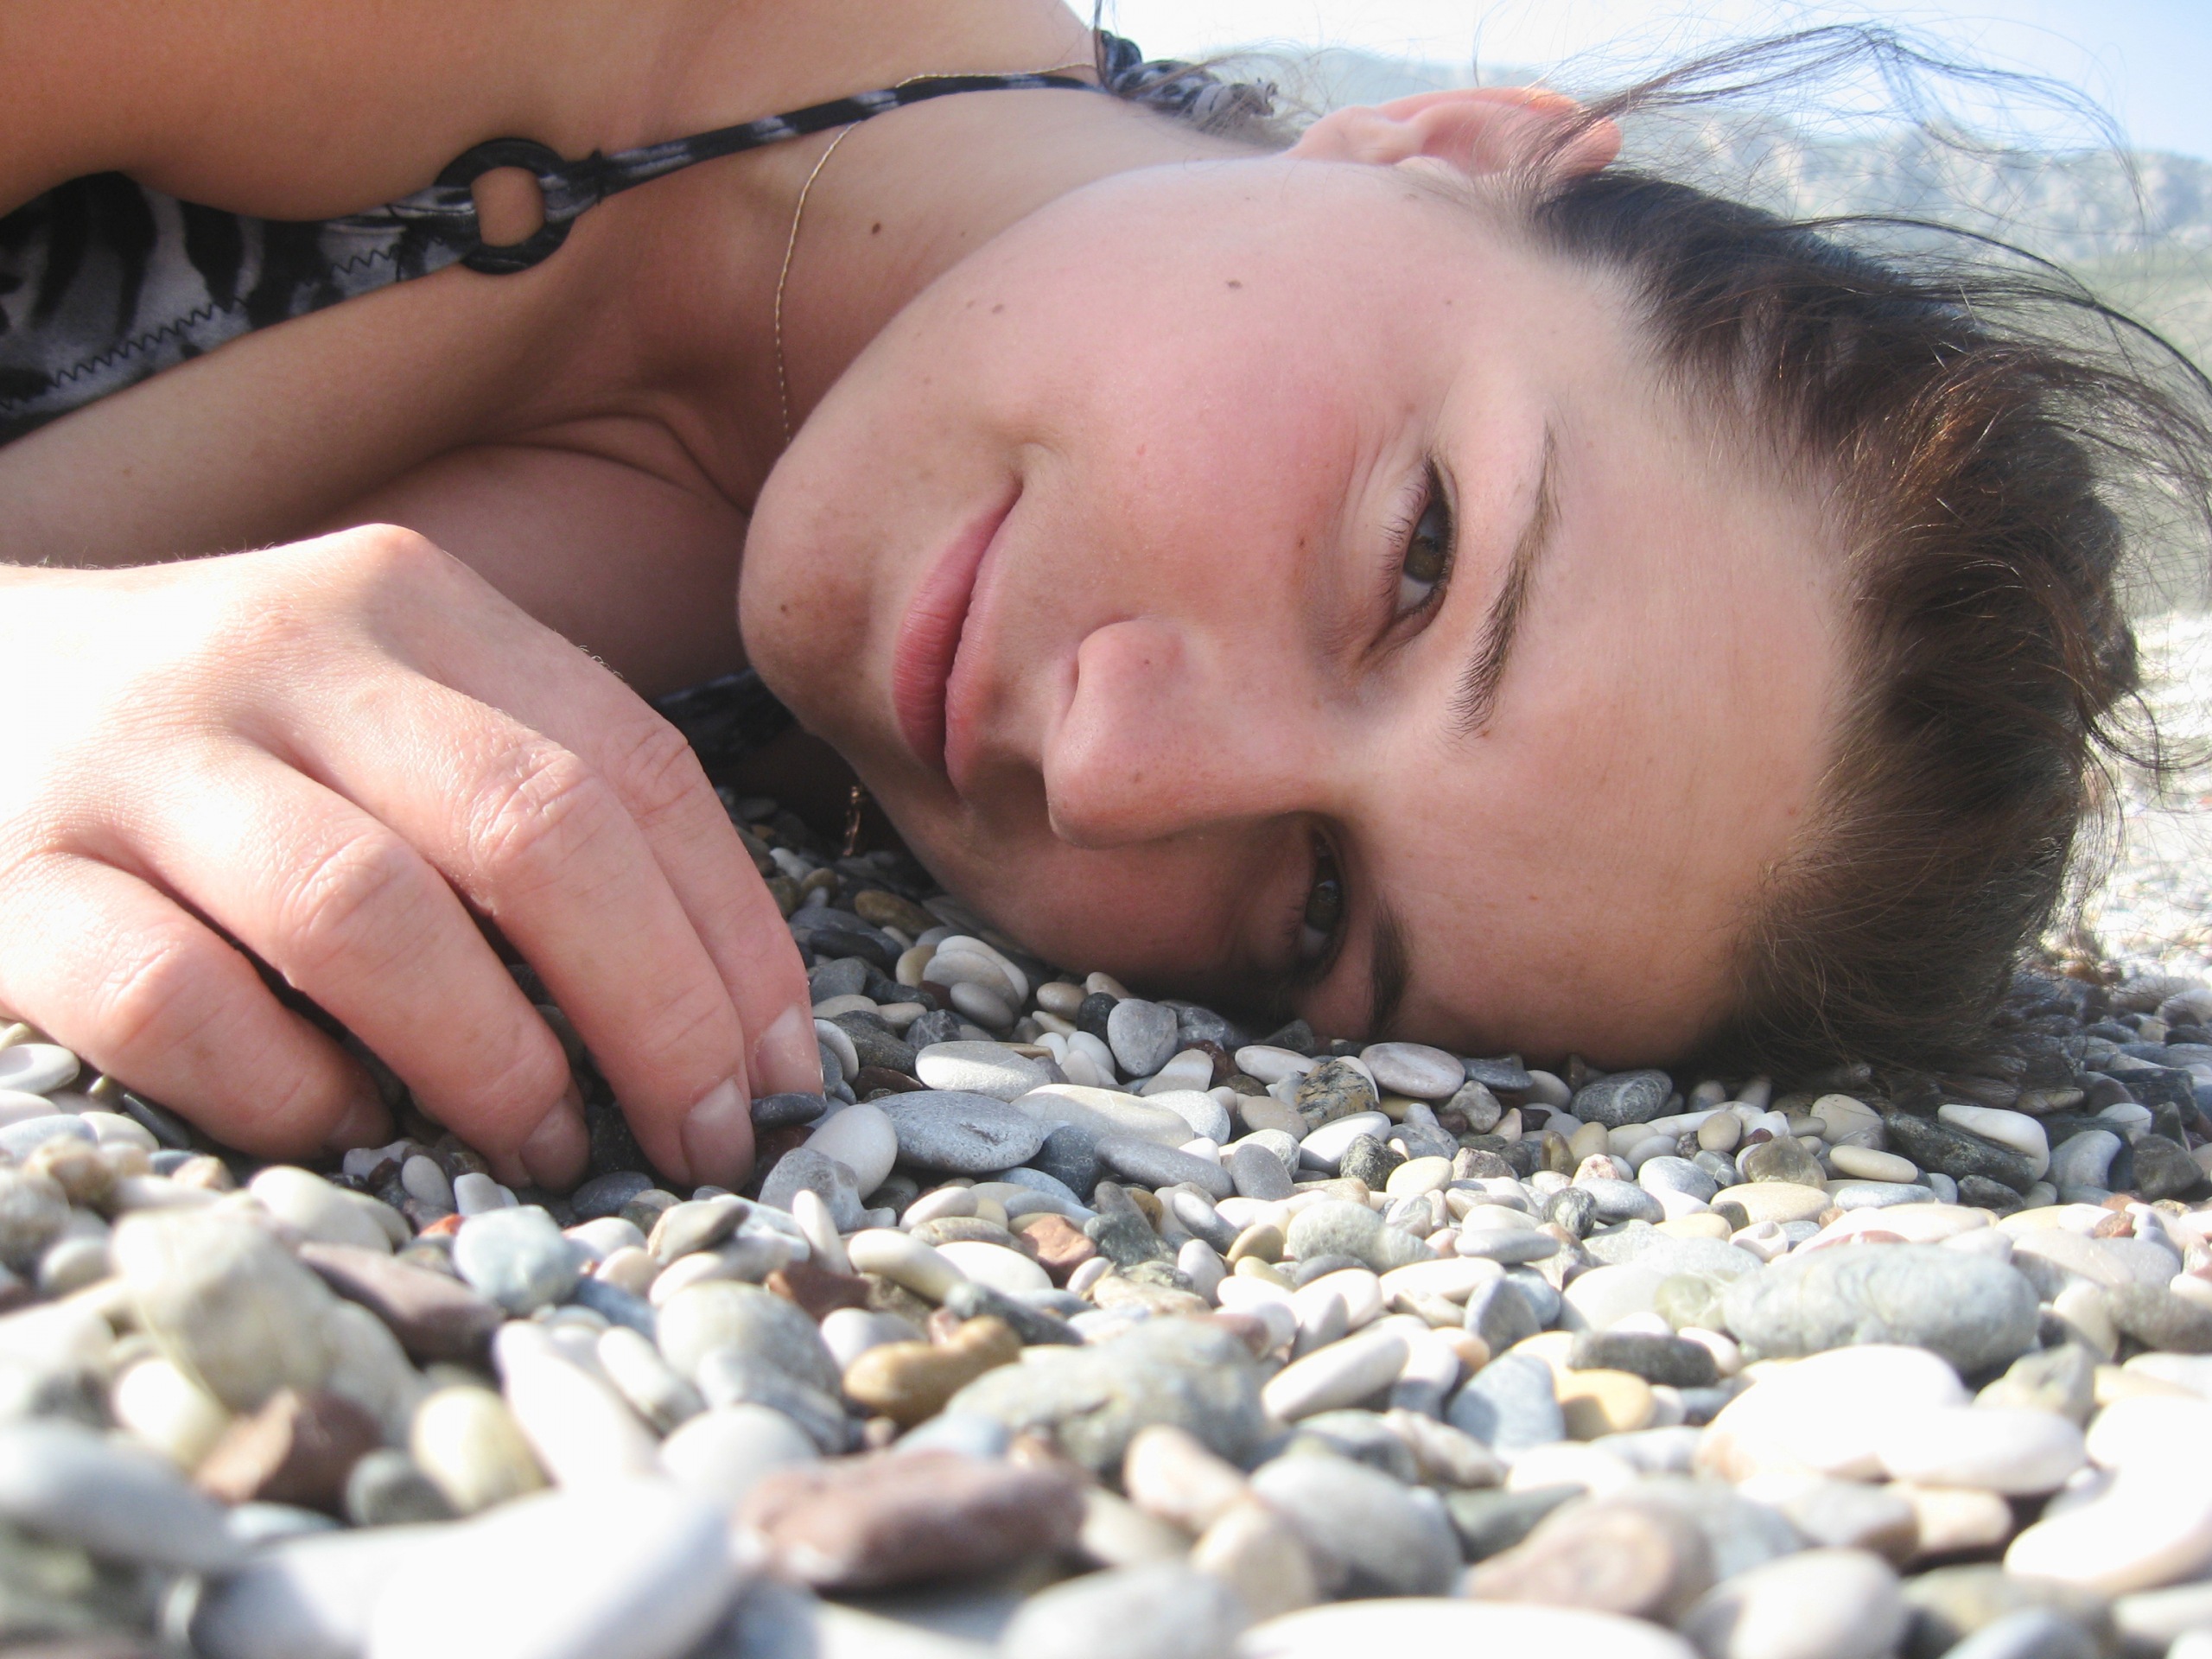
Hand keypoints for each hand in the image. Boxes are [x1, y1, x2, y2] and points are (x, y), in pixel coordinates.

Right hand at [0, 526, 817, 1188]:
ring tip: (540, 1148)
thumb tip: (725, 1022)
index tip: (786, 1078)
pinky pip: (169, 1000)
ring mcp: (138, 758)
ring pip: (366, 914)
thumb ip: (535, 811)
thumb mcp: (396, 712)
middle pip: (535, 832)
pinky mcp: (5, 875)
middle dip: (655, 1011)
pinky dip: (282, 1089)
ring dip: (489, 1059)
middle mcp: (288, 653)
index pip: (637, 770)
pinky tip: (336, 1124)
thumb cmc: (232, 741)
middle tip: (700, 1140)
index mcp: (418, 605)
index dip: (736, 939)